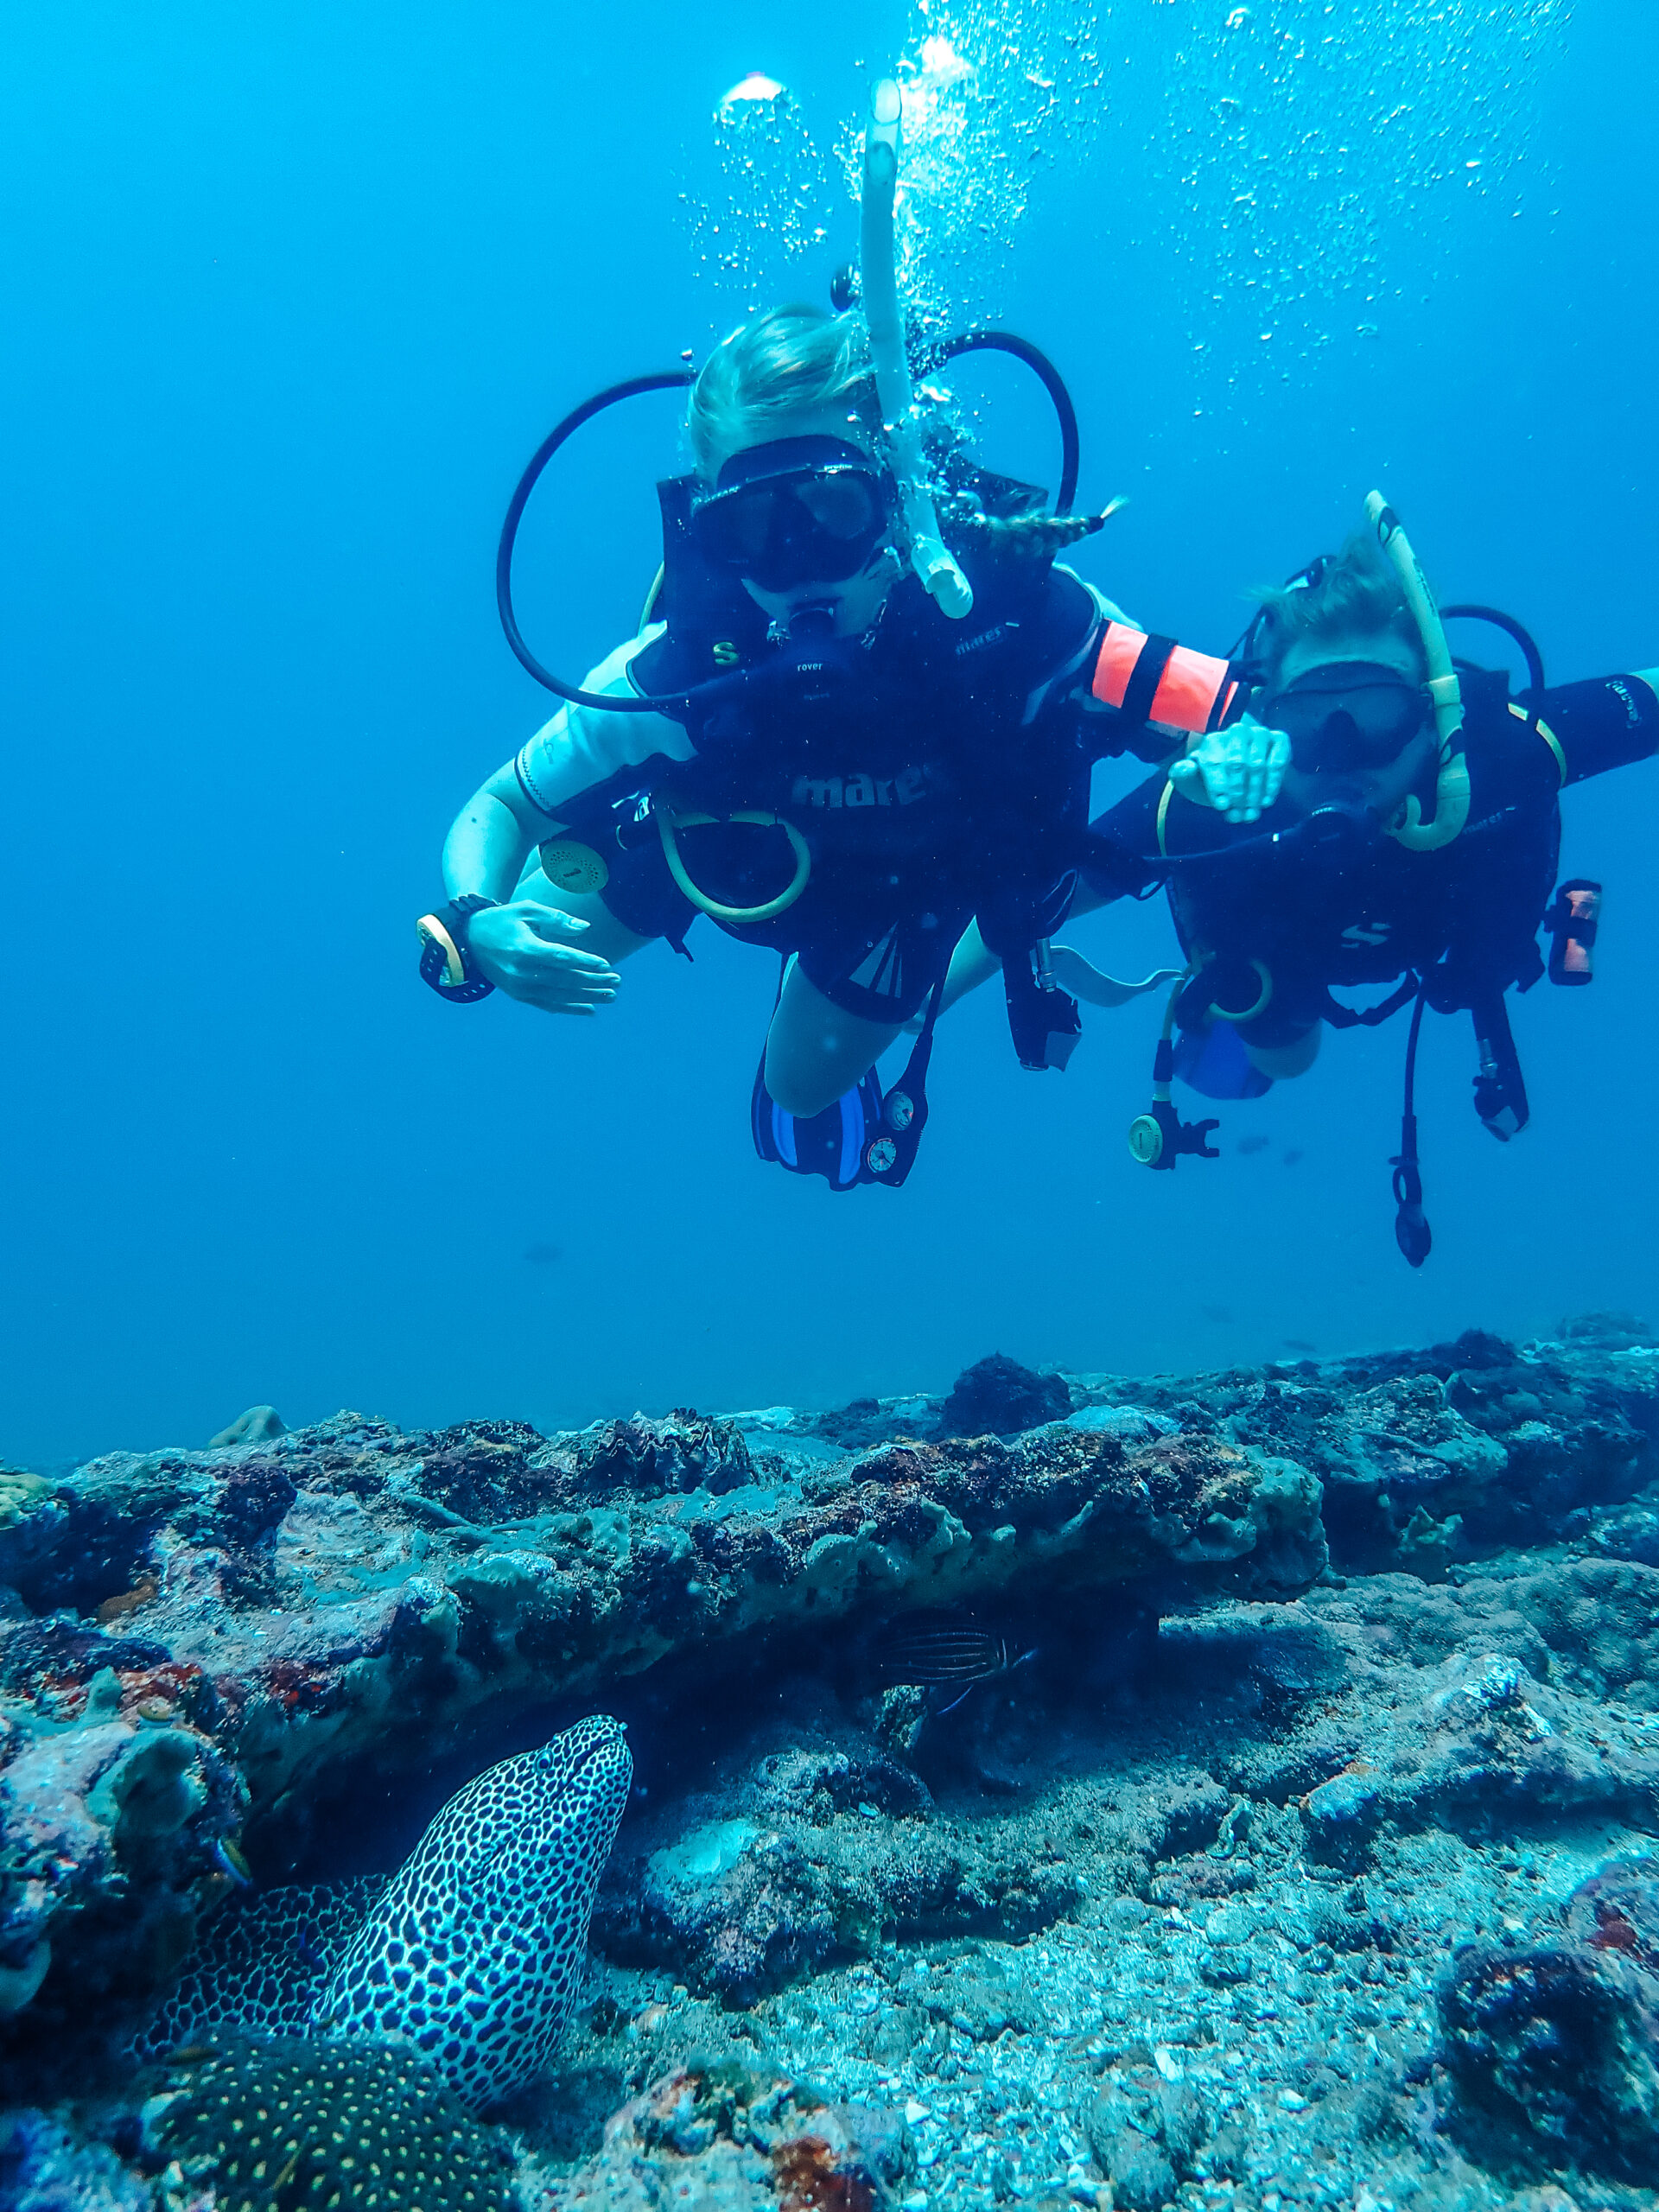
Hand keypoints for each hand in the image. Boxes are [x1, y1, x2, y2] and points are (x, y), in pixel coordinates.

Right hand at [464, 901, 619, 1015]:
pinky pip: (548, 1004)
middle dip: (593, 981)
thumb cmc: (502, 920)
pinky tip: (590, 1010)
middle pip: (565, 980)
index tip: (607, 965)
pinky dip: (569, 1008)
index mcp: (524, 948)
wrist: (469, 940)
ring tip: (611, 996)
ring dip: (587, 997)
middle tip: (617, 981)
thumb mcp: (526, 910)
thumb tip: (585, 928)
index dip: (585, 962)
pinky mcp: (518, 995)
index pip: (561, 958)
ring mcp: (519, 987)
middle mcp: (522, 972)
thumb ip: (556, 918)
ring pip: (560, 996)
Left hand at [1168, 715, 1290, 822]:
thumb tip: (1185, 767)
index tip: (1222, 805)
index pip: (1214, 762)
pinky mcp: (1278, 740)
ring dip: (1254, 793)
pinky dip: (1272, 784)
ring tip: (1250, 813)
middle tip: (1237, 814)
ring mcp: (1259, 734)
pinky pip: (1277, 762)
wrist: (1243, 778)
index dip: (1218, 786)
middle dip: (1236, 793)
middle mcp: (1236, 732)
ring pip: (1257, 765)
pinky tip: (1265, 802)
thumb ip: (1182, 774)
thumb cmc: (1215, 780)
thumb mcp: (1193, 780)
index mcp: (1212, 741)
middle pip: (1237, 764)